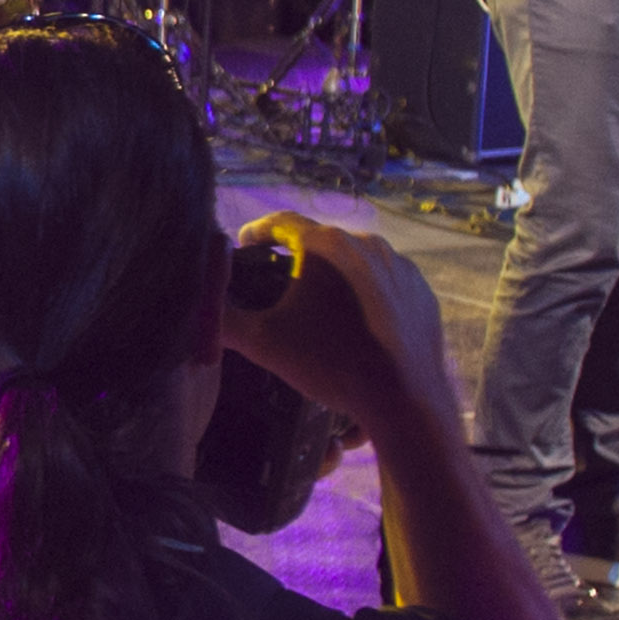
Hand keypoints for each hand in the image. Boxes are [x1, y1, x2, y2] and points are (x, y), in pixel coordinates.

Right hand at [218, 211, 455, 432]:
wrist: (402, 397)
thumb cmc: (330, 363)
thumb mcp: (264, 343)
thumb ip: (224, 321)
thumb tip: (199, 311)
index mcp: (323, 245)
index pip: (280, 222)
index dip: (258, 231)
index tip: (246, 244)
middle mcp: (364, 242)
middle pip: (320, 241)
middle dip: (299, 258)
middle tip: (282, 284)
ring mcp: (398, 264)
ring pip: (355, 261)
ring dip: (335, 276)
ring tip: (321, 308)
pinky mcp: (419, 289)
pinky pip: (385, 283)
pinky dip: (367, 295)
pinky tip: (358, 324)